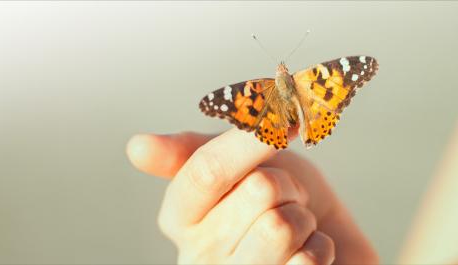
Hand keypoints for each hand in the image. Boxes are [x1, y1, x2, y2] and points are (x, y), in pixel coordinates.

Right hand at [126, 129, 377, 263]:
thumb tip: (136, 147)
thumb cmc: (278, 195)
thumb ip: (194, 151)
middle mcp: (198, 256)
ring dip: (302, 218)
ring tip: (294, 226)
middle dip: (287, 186)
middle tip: (284, 199)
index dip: (251, 142)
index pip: (207, 171)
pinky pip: (308, 260)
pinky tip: (305, 253)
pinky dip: (319, 248)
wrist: (322, 234)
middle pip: (259, 191)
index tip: (283, 125)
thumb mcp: (238, 161)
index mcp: (180, 216)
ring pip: (281, 226)